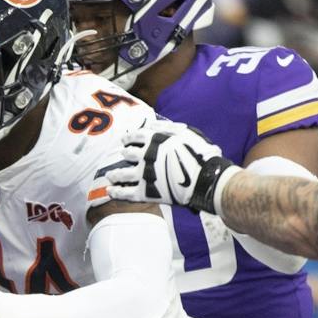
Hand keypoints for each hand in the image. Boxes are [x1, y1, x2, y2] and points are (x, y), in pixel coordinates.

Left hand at [104, 121, 237, 213]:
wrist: (206, 178)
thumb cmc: (201, 153)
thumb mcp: (187, 133)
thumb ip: (168, 128)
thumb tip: (152, 124)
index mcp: (155, 140)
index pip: (136, 136)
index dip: (129, 138)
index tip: (125, 140)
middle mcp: (146, 155)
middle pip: (128, 154)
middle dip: (124, 154)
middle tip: (121, 155)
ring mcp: (144, 174)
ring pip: (123, 174)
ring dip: (115, 174)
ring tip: (110, 175)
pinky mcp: (145, 192)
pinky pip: (126, 193)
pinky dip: (117, 192)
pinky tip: (110, 191)